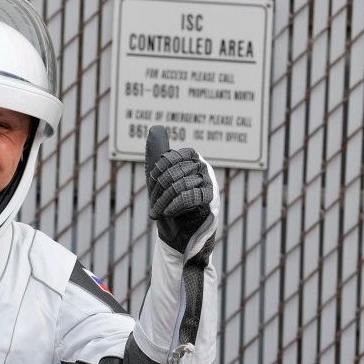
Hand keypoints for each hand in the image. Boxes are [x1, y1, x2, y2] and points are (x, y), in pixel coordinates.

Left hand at [145, 125, 213, 253]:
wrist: (177, 235)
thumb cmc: (168, 204)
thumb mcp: (157, 178)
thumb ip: (157, 154)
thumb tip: (156, 128)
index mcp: (191, 159)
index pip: (174, 155)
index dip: (160, 169)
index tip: (152, 181)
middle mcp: (202, 168)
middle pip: (176, 171)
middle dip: (159, 189)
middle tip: (153, 205)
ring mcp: (209, 184)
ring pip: (182, 184)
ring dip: (165, 200)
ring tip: (158, 212)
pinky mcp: (211, 201)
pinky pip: (193, 196)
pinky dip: (176, 204)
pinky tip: (169, 212)